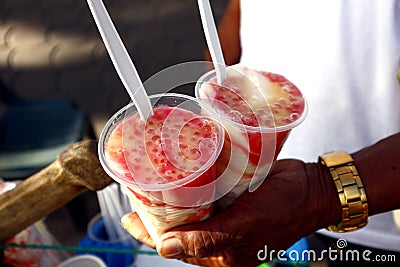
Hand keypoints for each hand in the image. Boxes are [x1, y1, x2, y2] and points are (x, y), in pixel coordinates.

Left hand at [121, 159, 339, 266]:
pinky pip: (205, 191)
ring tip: (151, 180)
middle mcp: (219, 235)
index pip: (175, 246)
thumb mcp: (245, 229)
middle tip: (137, 191)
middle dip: (156, 212)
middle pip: (179, 225)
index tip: (129, 217)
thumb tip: (164, 248)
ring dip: (172, 194)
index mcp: (220, 252)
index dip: (149, 233)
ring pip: (190, 206)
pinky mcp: (231, 195)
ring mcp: (225, 214)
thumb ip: (207, 240)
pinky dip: (191, 182)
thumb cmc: (284, 211)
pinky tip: (179, 170)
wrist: (312, 187)